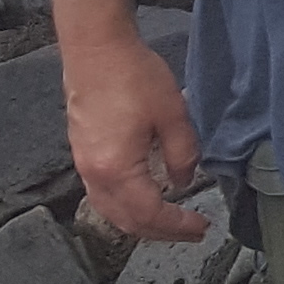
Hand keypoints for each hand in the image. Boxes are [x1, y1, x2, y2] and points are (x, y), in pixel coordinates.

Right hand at [65, 37, 211, 243]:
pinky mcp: (82, 154)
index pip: (150, 213)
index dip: (177, 226)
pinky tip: (144, 200)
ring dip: (141, 223)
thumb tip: (183, 183)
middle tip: (191, 233)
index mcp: (116, 170)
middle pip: (127, 221)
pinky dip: (125, 208)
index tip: (201, 227)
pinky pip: (102, 196)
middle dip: (161, 233)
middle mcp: (94, 175)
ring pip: (111, 212)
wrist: (95, 50)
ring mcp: (83, 166)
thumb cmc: (134, 77)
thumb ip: (182, 154)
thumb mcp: (172, 114)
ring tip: (170, 223)